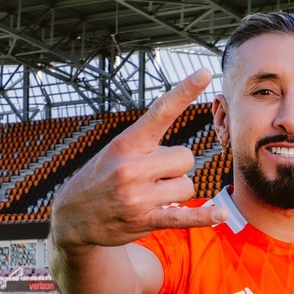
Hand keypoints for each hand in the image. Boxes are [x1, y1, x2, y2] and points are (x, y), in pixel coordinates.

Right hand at [50, 69, 223, 249]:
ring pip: (187, 187)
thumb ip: (148, 145)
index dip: (184, 91)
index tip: (204, 73)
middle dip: (176, 167)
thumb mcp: (116, 151)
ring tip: (149, 196)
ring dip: (175, 193)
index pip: (160, 111)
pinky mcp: (144, 220)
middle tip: (152, 176)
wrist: (73, 216)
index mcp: (127, 143)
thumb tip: (183, 152)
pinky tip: (220, 212)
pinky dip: (203, 216)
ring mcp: (137, 196)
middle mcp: (131, 167)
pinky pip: (183, 216)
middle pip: (186, 158)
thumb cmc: (101, 178)